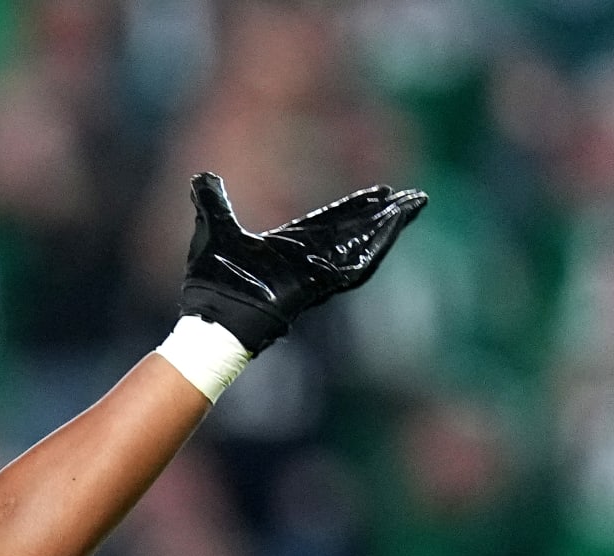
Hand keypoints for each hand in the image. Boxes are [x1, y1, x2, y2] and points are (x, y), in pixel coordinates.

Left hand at [179, 173, 427, 353]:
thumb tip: (201, 177)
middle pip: (355, 232)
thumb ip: (212, 203)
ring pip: (362, 246)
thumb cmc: (210, 284)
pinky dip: (375, 246)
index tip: (380, 192)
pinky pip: (355, 266)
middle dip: (383, 215)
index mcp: (289, 247)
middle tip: (412, 197)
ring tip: (414, 205)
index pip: (331, 223)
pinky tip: (394, 227)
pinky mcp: (320, 285)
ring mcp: (316, 274)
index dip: (356, 207)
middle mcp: (308, 260)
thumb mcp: (212, 230)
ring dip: (388, 227)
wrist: (210, 319)